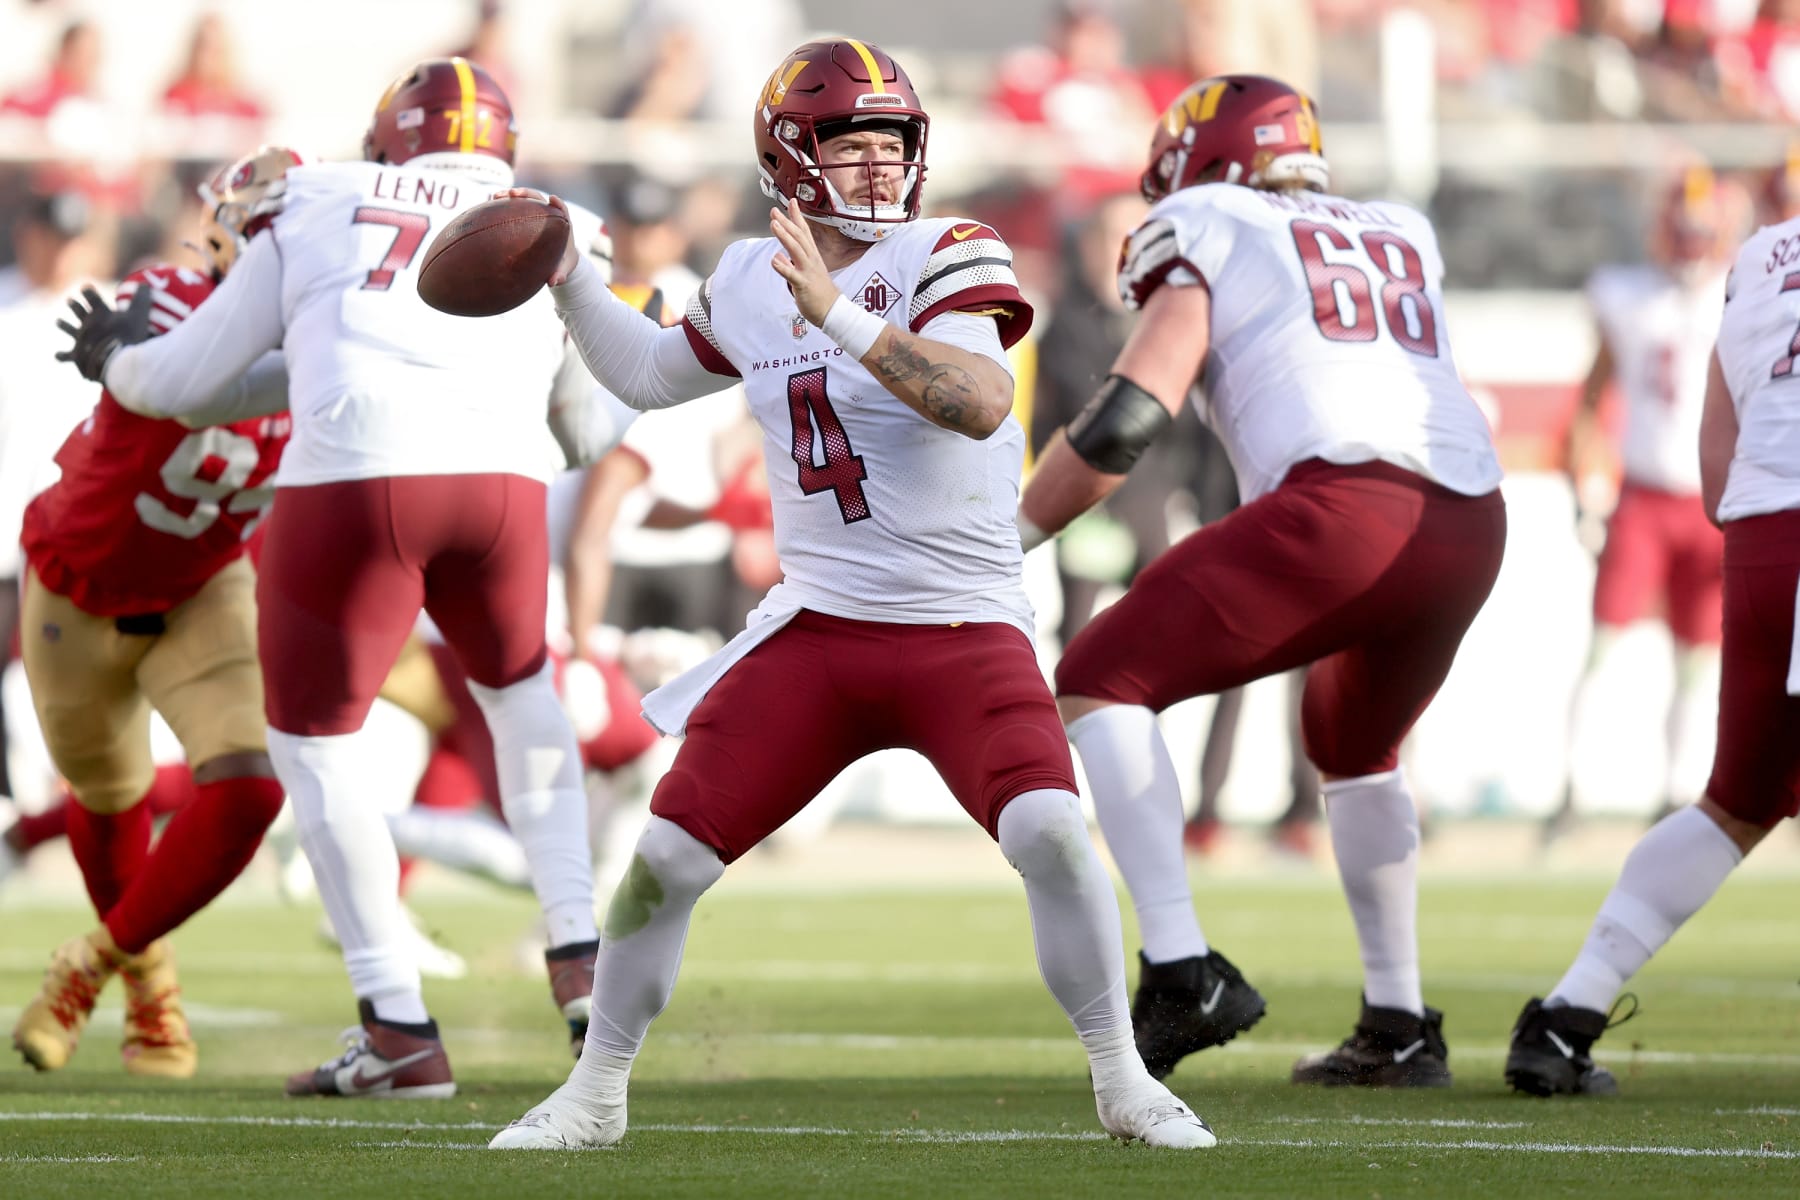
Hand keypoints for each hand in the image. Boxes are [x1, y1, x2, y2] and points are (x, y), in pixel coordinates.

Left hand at [55, 284, 153, 382]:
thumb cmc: (128, 336)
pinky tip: (57, 355)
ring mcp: (80, 339)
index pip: (91, 296)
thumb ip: (142, 298)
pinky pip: (68, 355)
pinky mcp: (78, 355)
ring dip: (64, 325)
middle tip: (70, 300)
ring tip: (58, 321)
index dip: (88, 291)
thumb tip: (145, 283)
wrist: (115, 359)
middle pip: (78, 310)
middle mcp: (86, 323)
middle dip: (74, 305)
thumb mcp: (139, 314)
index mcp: (99, 312)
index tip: (85, 288)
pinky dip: (63, 356)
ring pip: (69, 329)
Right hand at [493, 186, 580, 285]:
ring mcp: (534, 213)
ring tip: (495, 196)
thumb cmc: (562, 263)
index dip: (557, 203)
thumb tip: (553, 282)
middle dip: (525, 194)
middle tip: (513, 194)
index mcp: (561, 224)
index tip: (552, 199)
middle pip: (538, 198)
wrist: (557, 259)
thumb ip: (560, 275)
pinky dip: (502, 204)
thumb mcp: (563, 270)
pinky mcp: (523, 216)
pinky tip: (487, 204)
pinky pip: (513, 207)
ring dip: (509, 195)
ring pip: (523, 200)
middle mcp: (547, 214)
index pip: (561, 209)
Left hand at [769, 197, 839, 326]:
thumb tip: (778, 256)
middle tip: (774, 212)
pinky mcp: (804, 285)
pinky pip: (792, 275)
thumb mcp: (806, 272)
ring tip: (774, 224)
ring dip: (785, 236)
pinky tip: (774, 260)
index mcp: (812, 257)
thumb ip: (792, 263)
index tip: (791, 201)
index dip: (797, 216)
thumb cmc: (819, 292)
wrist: (833, 311)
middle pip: (799, 237)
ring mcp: (808, 272)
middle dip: (786, 223)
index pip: (804, 232)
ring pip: (796, 251)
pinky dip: (783, 267)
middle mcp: (811, 260)